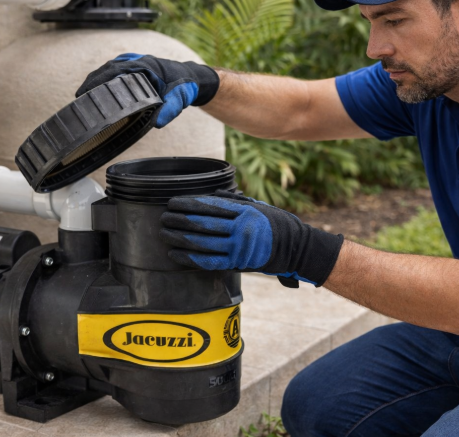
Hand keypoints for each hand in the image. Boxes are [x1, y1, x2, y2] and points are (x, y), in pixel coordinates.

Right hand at [76, 54, 219, 127]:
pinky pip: (114, 70)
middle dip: (92, 82)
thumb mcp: (180, 99)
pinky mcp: (134, 67)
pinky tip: (95, 91)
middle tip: (79, 98)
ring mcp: (134, 62)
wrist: (191, 78)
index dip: (99, 81)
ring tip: (82, 96)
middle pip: (107, 68)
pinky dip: (103, 79)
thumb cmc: (184, 88)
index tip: (86, 92)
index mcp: (145, 65)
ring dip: (95, 80)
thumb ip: (171, 109)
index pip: (116, 70)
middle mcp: (137, 60)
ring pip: (109, 68)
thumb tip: (158, 123)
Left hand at [159, 190, 343, 286]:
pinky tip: (175, 254)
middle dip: (179, 220)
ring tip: (165, 234)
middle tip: (164, 217)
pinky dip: (189, 258)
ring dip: (179, 239)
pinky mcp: (237, 264)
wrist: (294, 248)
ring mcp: (238, 248)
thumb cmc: (274, 223)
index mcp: (244, 211)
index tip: (173, 202)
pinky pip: (208, 262)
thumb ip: (232, 201)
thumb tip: (207, 195)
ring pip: (201, 243)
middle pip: (202, 224)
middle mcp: (240, 229)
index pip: (209, 206)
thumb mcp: (256, 206)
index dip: (188, 204)